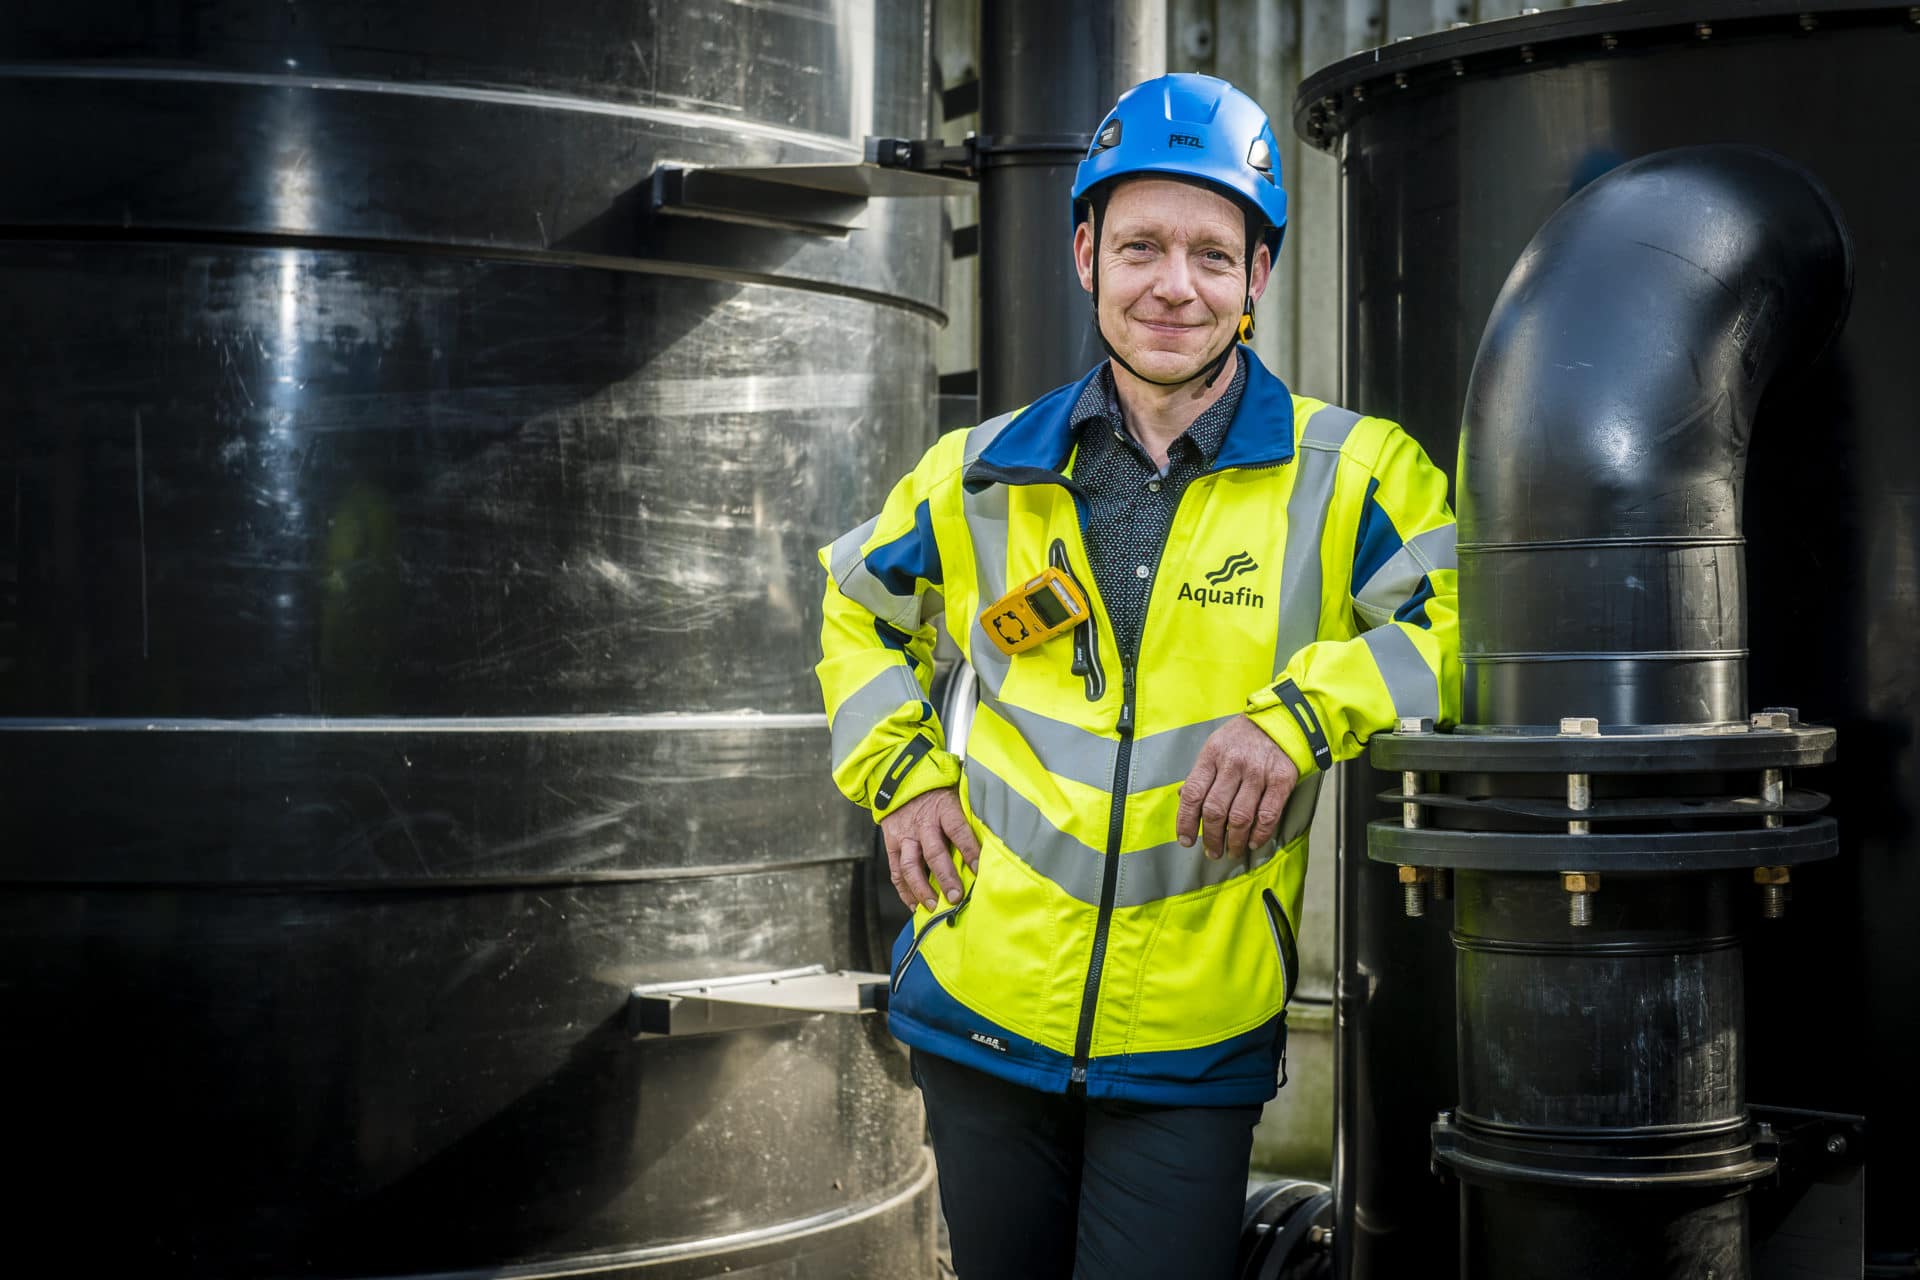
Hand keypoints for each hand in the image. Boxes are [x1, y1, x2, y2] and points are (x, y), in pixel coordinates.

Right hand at [879, 786, 980, 909]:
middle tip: (956, 896)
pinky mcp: (892, 845)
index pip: (958, 830)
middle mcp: (923, 824)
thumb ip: (970, 813)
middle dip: (945, 877)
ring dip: (922, 889)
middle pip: (934, 852)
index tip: (979, 869)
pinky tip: (915, 905)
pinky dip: (905, 891)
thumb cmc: (937, 790)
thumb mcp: (956, 793)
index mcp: (943, 808)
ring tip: (933, 906)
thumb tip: (996, 833)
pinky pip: (896, 872)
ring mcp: (905, 836)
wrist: (899, 780)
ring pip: (910, 866)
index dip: (969, 850)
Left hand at [1176, 715, 1300, 859]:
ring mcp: (1258, 772)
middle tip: (1212, 851)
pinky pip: (1267, 815)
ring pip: (1240, 817)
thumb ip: (1201, 773)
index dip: (1186, 821)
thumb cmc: (1243, 737)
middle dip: (1211, 837)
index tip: (1185, 841)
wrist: (1282, 719)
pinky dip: (1259, 834)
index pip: (1192, 794)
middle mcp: (1233, 764)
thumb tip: (1183, 798)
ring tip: (1231, 851)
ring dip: (1234, 841)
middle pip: (1215, 810)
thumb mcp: (1215, 746)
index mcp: (1211, 755)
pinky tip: (1252, 842)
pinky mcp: (1281, 779)